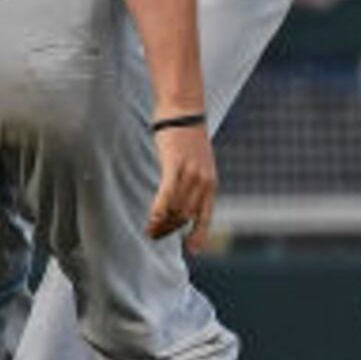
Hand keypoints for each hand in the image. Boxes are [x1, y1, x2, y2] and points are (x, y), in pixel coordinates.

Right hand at [146, 120, 217, 243]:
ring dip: (163, 224)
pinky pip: (168, 193)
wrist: (183, 109)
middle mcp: (204, 181)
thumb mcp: (193, 161)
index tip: (192, 250)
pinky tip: (152, 219)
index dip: (200, 235)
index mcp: (210, 183)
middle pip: (187, 216)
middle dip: (171, 230)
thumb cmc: (185, 134)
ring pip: (177, 208)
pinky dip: (160, 209)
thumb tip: (178, 193)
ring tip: (150, 230)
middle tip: (155, 236)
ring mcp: (191, 173)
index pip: (206, 216)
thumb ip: (190, 179)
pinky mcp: (176, 165)